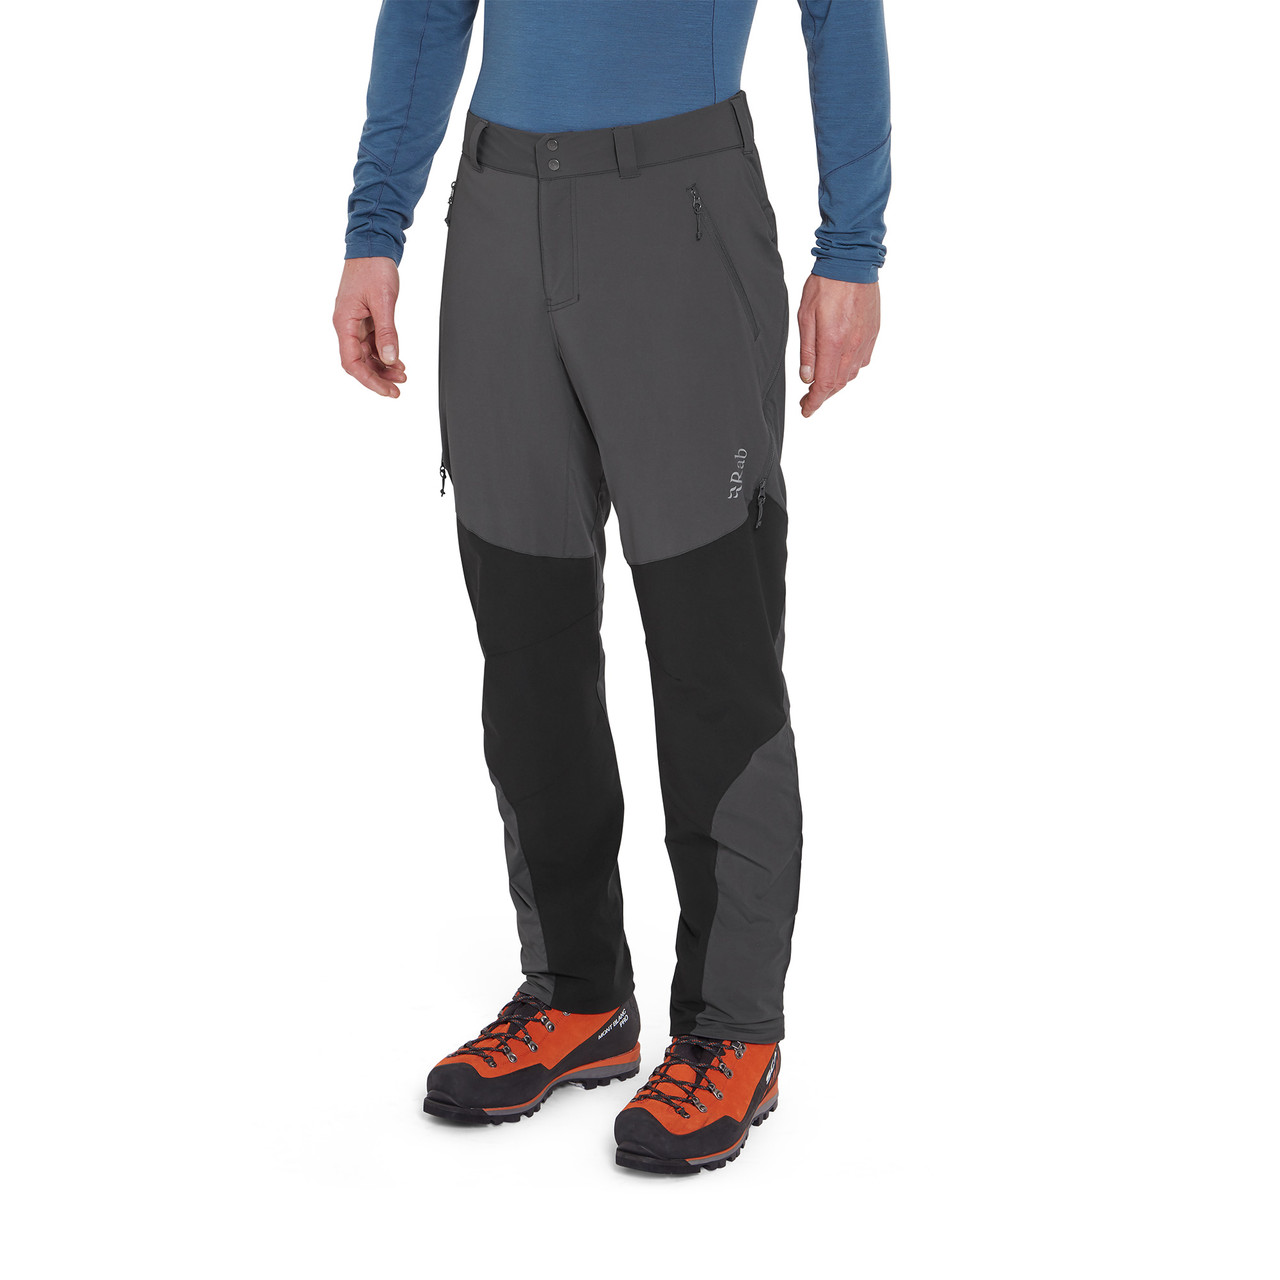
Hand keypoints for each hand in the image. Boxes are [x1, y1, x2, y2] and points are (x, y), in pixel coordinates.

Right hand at [333, 257, 406, 397]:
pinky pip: (373, 342)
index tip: (386, 390)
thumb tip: (390, 358)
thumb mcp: (383, 301)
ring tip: (402, 375)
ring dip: (384, 366)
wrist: (373, 245)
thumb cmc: (373, 267)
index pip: (352, 362)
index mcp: (344, 322)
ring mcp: (355, 322)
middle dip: (379, 377)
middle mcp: (347, 325)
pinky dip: (385, 353)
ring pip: (368, 354)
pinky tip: (398, 360)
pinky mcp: (365, 318)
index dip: (369, 380)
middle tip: (398, 388)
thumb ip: (387, 332)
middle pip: (360, 362)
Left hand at [796, 276, 879, 416]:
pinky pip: (863, 360)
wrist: (852, 261)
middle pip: (839, 383)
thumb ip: (807, 351)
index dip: (814, 402)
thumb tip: (806, 377)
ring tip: (823, 383)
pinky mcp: (873, 332)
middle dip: (823, 395)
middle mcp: (853, 346)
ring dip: (837, 383)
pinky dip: (850, 369)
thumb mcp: (805, 317)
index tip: (806, 410)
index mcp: (833, 343)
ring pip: (852, 374)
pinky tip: (841, 365)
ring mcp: (866, 339)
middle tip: (809, 399)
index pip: (824, 385)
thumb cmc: (826, 284)